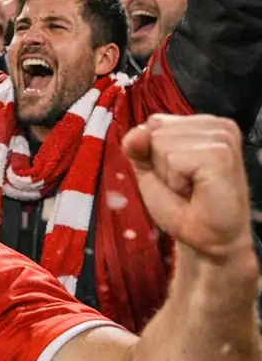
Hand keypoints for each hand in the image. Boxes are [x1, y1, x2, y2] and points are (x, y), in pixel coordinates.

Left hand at [123, 114, 252, 263]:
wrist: (205, 239)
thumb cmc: (182, 205)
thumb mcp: (149, 169)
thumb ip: (137, 146)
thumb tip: (138, 132)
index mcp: (204, 124)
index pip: (154, 122)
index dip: (153, 153)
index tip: (177, 173)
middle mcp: (217, 127)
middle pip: (156, 131)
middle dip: (161, 164)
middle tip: (186, 185)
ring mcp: (222, 139)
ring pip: (162, 143)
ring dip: (169, 174)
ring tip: (191, 189)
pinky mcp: (221, 155)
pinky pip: (174, 159)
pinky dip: (176, 181)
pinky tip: (196, 191)